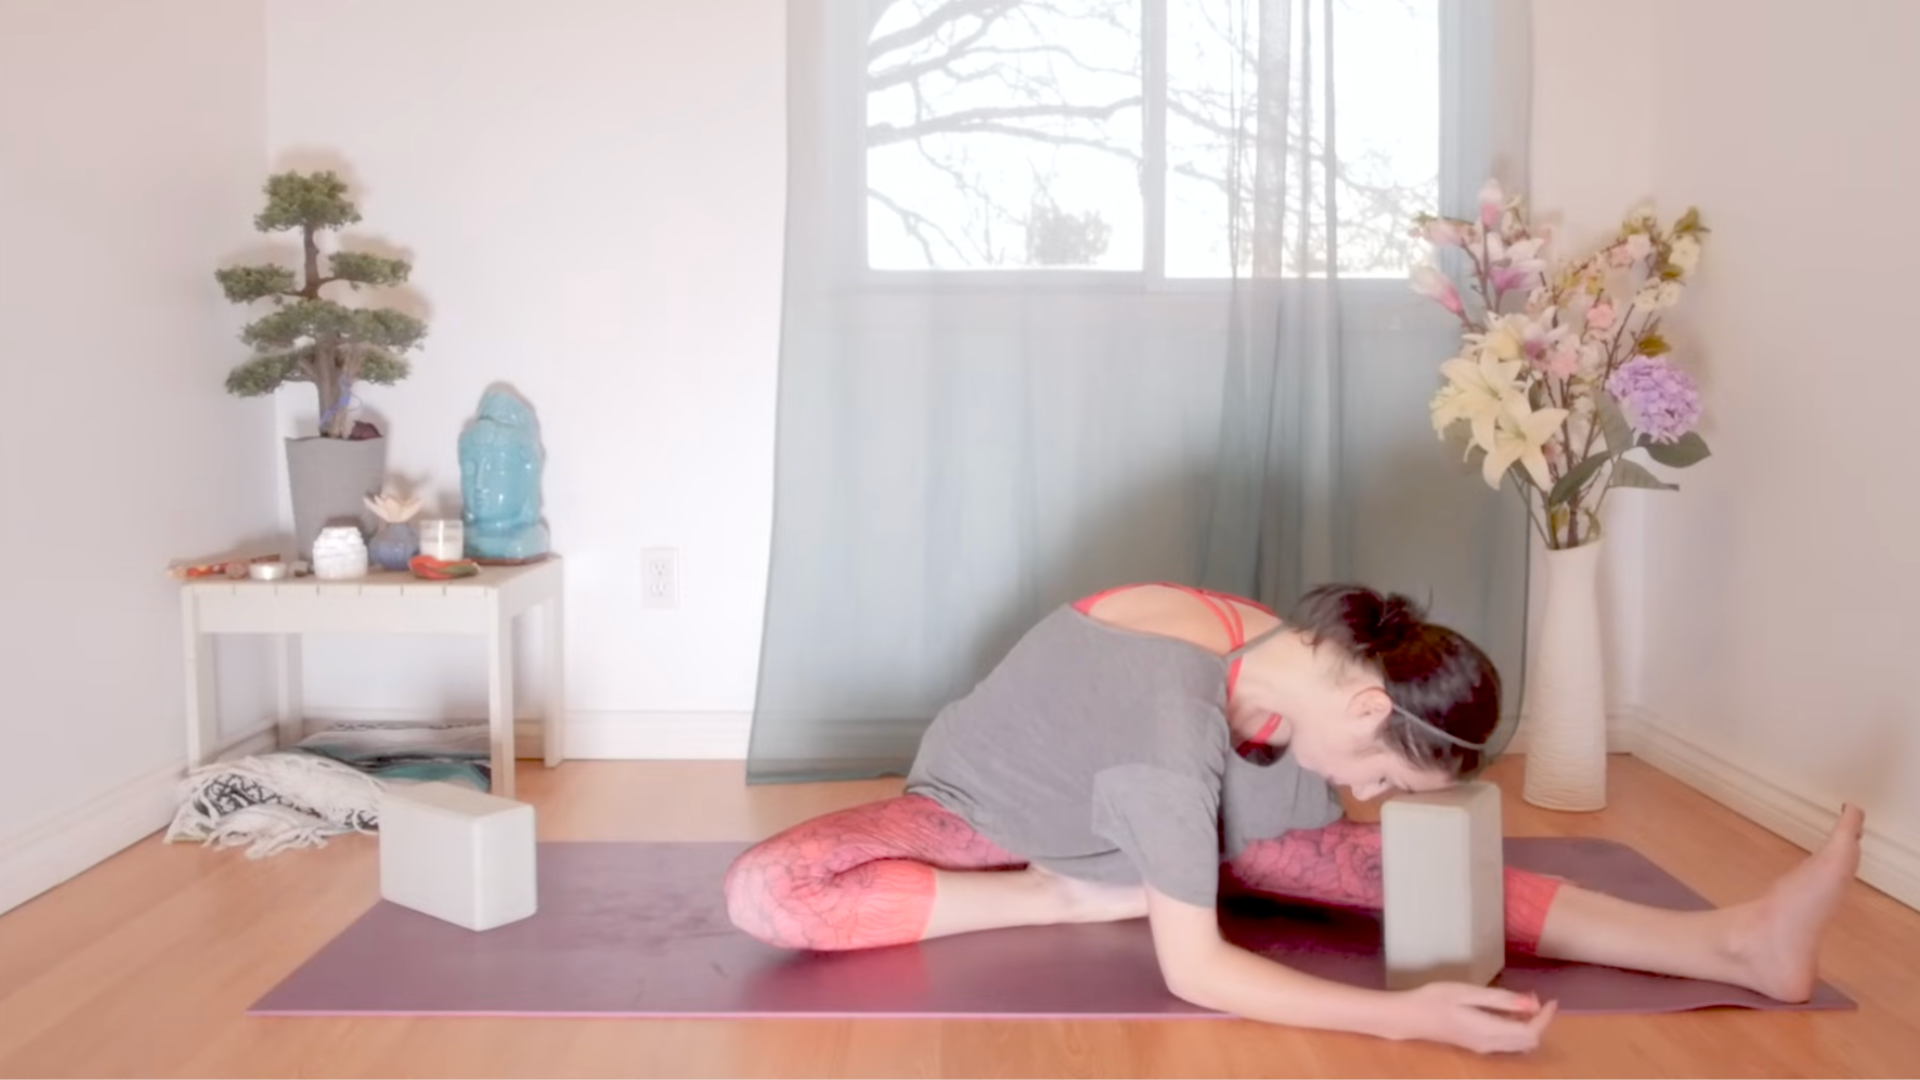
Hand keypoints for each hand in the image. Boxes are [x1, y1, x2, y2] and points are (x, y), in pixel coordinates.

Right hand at [1390, 982, 1557, 1053]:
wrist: (1409, 1017)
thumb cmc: (1434, 999)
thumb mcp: (1467, 992)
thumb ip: (1500, 999)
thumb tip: (1532, 1002)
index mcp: (1490, 1031)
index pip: (1530, 1031)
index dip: (1545, 1017)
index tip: (1550, 999)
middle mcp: (1491, 1045)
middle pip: (1529, 1041)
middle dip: (1539, 1020)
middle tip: (1534, 996)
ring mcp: (1484, 1048)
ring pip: (1520, 1044)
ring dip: (1529, 1025)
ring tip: (1523, 1002)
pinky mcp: (1478, 1046)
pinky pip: (1508, 1043)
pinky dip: (1517, 1029)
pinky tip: (1507, 1011)